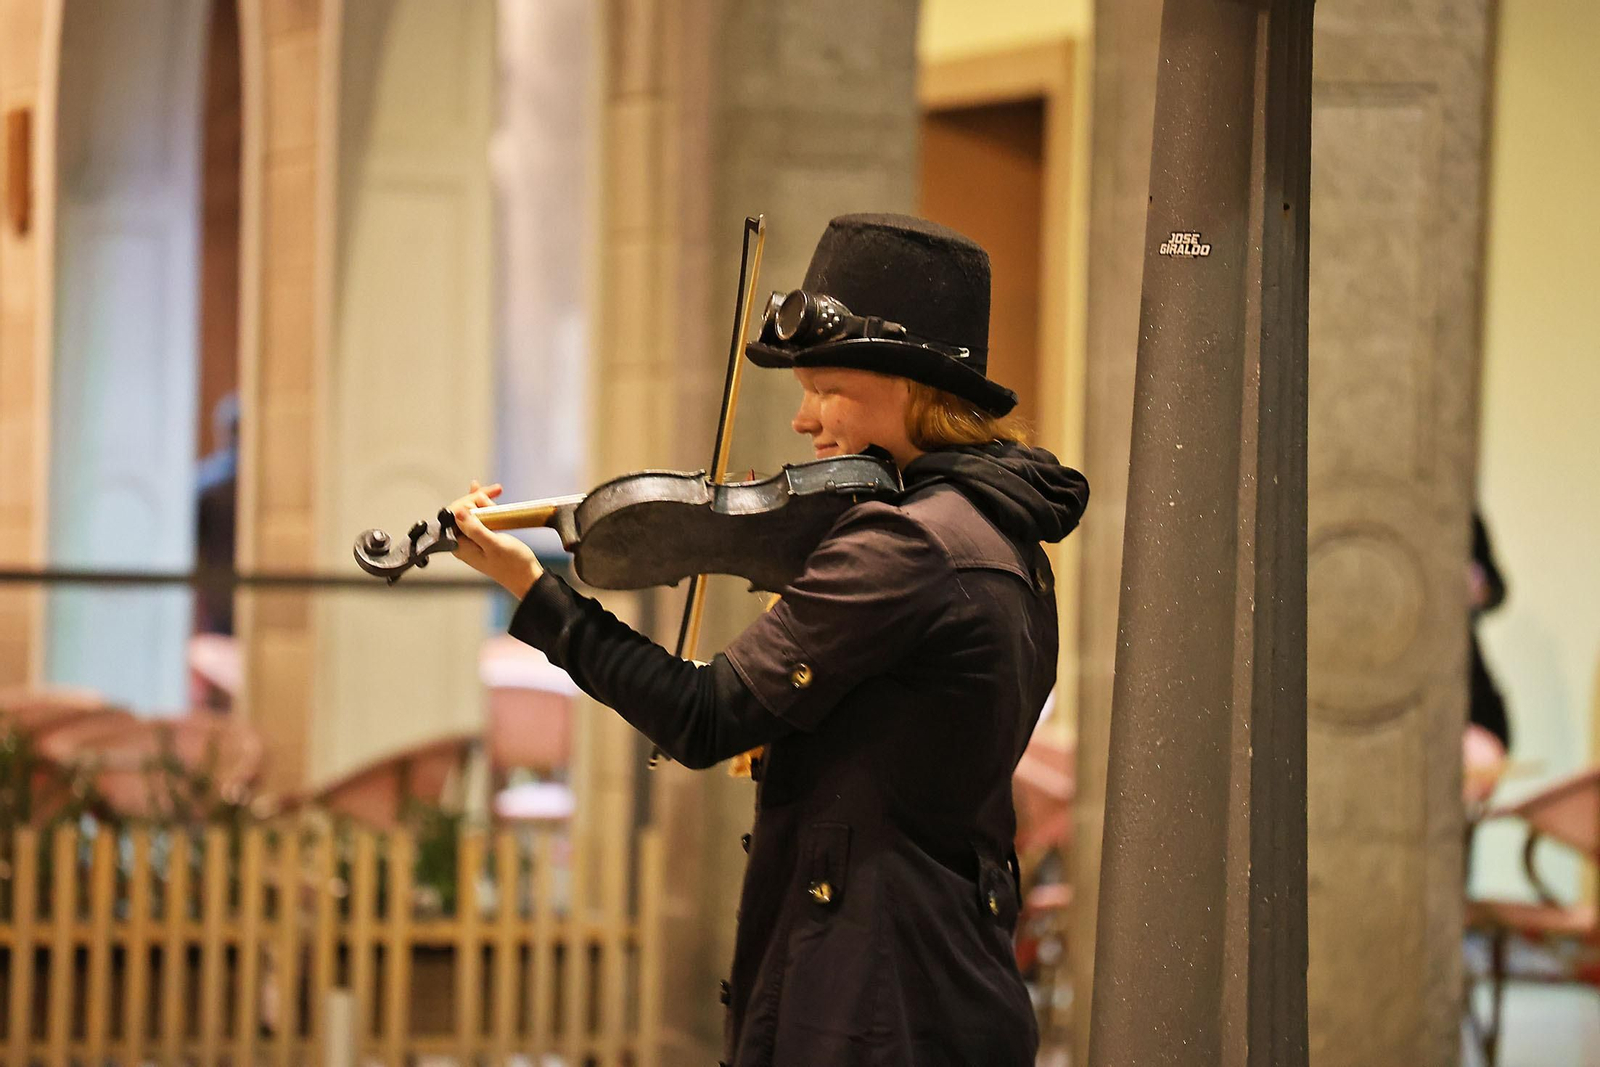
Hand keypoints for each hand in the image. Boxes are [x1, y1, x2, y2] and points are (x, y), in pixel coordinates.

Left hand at [449, 480, 543, 597]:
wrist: (528, 577)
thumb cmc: (513, 565)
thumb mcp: (494, 545)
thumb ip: (475, 529)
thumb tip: (458, 512)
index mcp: (460, 545)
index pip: (453, 515)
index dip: (466, 501)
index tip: (482, 495)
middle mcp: (463, 542)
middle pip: (462, 512)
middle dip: (476, 498)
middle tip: (496, 490)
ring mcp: (473, 540)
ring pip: (472, 513)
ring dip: (483, 500)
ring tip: (497, 491)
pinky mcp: (483, 538)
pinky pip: (480, 518)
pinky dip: (486, 508)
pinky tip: (490, 497)